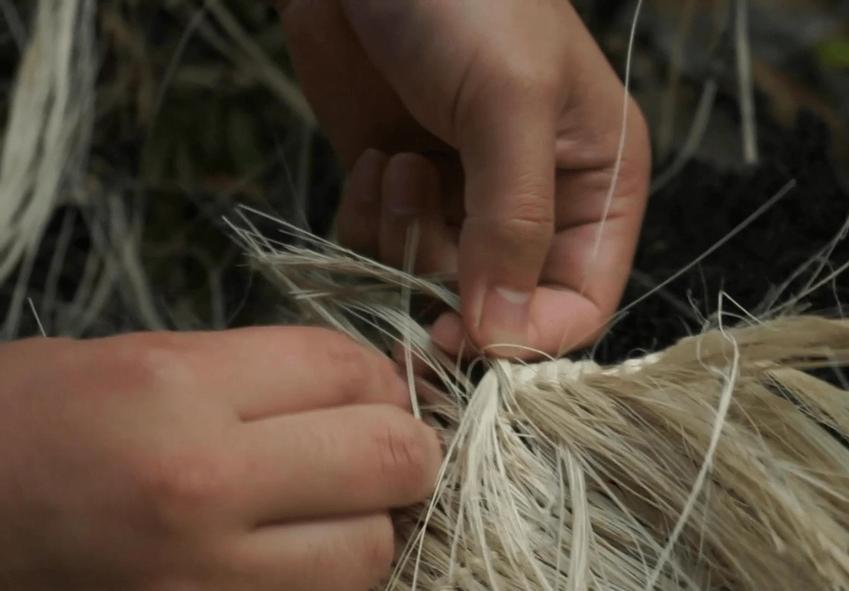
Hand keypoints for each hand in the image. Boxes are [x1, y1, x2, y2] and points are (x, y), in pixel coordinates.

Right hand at [0, 329, 440, 589]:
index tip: (372, 390)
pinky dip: (324, 581)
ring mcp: (203, 579)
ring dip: (368, 527)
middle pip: (387, 457)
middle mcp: (201, 482)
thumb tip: (363, 388)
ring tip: (332, 512)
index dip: (378, 376)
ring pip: (369, 552)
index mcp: (178, 389)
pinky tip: (293, 557)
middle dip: (403, 449)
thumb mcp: (135, 362)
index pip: (346, 371)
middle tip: (379, 449)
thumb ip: (256, 374)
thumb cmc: (27, 426)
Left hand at [277, 0, 650, 357]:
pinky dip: (367, 222)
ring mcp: (462, 201)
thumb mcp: (510, 102)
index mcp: (597, 185)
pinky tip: (372, 161)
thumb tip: (502, 336)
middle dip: (452, 284)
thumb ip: (514, 223)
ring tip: (399, 165)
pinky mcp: (399, 190)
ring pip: (433, 285)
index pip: (582, 302)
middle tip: (419, 231)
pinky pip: (381, 252)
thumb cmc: (465, 1)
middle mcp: (536, 205)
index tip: (466, 334)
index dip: (529, 334)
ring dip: (404, 240)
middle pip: (502, 306)